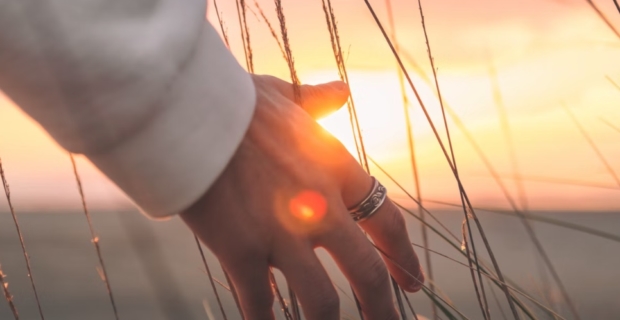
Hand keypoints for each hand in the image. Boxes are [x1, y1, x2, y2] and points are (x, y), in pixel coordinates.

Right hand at [180, 75, 423, 319]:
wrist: (190, 111)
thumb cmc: (236, 100)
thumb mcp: (285, 95)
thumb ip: (316, 100)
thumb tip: (340, 90)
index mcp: (336, 169)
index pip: (387, 221)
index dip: (405, 256)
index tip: (413, 281)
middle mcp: (321, 206)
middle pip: (367, 271)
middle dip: (383, 306)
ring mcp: (283, 234)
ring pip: (321, 301)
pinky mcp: (242, 251)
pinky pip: (259, 304)